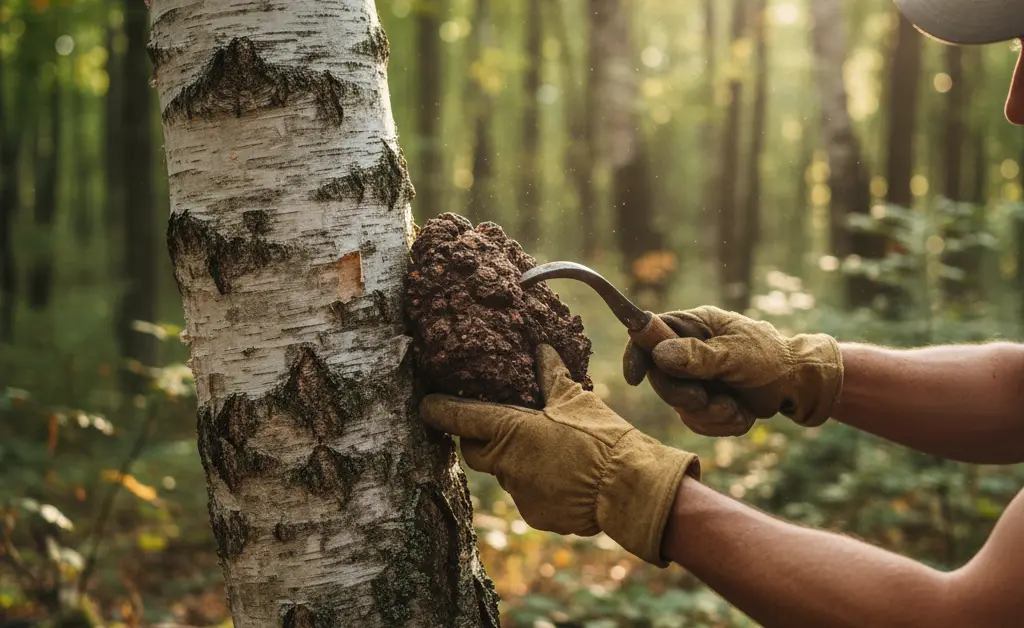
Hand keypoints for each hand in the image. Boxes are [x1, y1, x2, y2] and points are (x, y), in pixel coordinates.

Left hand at [420, 344, 699, 565]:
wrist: (629, 488)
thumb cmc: (601, 438)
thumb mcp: (576, 398)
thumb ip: (550, 374)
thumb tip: (541, 347)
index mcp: (508, 429)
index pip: (457, 417)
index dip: (438, 410)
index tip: (428, 405)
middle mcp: (505, 464)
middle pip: (474, 450)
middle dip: (482, 439)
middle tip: (502, 426)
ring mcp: (518, 494)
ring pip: (504, 473)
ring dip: (516, 462)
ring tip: (548, 452)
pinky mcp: (534, 515)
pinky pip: (526, 496)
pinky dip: (537, 486)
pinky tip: (563, 477)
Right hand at [623, 306, 842, 435]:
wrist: (800, 386)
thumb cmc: (773, 360)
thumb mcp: (737, 355)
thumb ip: (698, 355)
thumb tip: (660, 353)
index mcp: (695, 326)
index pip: (650, 334)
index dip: (637, 354)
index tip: (634, 378)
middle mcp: (690, 350)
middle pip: (660, 378)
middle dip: (684, 395)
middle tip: (705, 398)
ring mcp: (696, 377)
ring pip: (678, 405)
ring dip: (709, 414)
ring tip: (736, 408)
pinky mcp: (705, 401)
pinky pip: (695, 421)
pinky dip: (719, 424)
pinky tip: (740, 415)